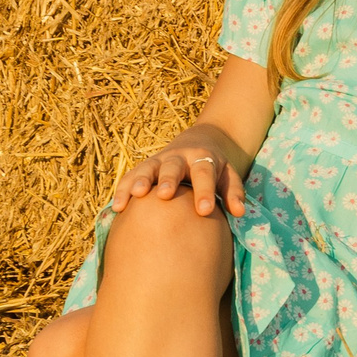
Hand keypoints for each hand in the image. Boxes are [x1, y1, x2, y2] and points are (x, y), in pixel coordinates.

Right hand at [111, 136, 245, 217]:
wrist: (198, 143)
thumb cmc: (215, 169)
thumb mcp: (228, 175)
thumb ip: (233, 192)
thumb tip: (240, 212)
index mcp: (202, 158)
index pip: (204, 174)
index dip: (203, 191)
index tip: (204, 211)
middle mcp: (179, 157)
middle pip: (172, 167)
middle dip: (168, 180)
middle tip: (164, 195)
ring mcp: (159, 161)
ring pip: (147, 168)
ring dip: (140, 180)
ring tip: (135, 195)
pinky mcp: (144, 167)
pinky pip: (130, 176)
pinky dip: (123, 189)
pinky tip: (117, 207)